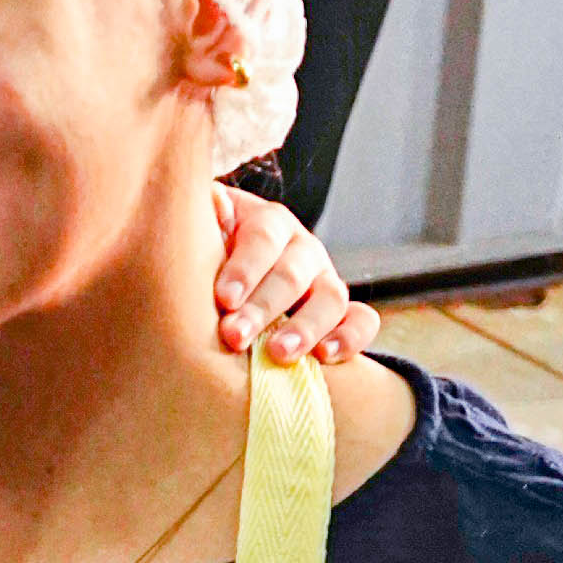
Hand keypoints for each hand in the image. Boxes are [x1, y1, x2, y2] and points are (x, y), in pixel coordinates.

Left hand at [212, 185, 377, 367]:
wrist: (223, 281)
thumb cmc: (205, 259)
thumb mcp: (201, 233)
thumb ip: (205, 222)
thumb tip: (214, 205)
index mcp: (267, 223)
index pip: (263, 238)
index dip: (246, 268)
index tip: (224, 298)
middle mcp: (301, 249)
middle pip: (292, 273)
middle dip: (263, 308)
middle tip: (235, 336)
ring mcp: (325, 280)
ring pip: (331, 297)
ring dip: (305, 328)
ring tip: (279, 354)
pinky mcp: (341, 314)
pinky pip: (361, 321)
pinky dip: (350, 337)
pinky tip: (324, 357)